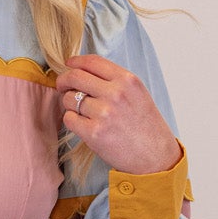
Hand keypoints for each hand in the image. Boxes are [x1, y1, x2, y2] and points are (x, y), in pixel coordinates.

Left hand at [55, 53, 180, 175]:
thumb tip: (85, 73)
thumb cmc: (146, 127)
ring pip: (69, 99)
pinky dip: (71, 120)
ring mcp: (104, 113)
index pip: (92, 61)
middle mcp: (115, 93)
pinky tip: (82, 124)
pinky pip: (69, 119)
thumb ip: (115, 81)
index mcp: (127, 80)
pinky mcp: (94, 133)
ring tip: (81, 112)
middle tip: (62, 87)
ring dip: (69, 104)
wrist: (155, 156)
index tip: (69, 65)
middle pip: (75, 77)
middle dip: (63, 81)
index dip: (75, 61)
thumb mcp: (137, 94)